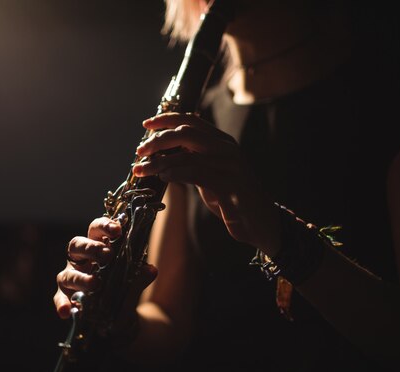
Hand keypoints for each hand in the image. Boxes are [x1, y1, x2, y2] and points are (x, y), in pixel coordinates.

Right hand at [53, 216, 156, 320]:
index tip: (118, 230)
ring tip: (96, 284)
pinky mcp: (65, 296)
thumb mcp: (134, 281)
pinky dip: (62, 304)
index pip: (96, 229)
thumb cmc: (122, 287)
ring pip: (68, 273)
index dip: (104, 226)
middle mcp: (80, 259)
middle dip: (91, 248)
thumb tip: (151, 270)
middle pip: (77, 245)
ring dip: (81, 278)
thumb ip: (140, 276)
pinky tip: (67, 311)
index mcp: (96, 246)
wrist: (120, 316)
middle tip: (107, 255)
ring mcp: (70, 277)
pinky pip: (60, 299)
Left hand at [134, 112, 274, 249]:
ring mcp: (230, 166)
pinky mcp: (230, 185)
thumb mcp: (210, 176)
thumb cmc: (232, 200)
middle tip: (139, 151)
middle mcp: (227, 149)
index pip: (191, 120)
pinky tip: (163, 177)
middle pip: (186, 133)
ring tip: (143, 169)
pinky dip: (176, 173)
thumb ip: (192, 162)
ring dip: (160, 162)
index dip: (166, 119)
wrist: (260, 223)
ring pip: (187, 155)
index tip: (146, 124)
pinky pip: (196, 174)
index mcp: (222, 142)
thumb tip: (162, 156)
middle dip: (158, 140)